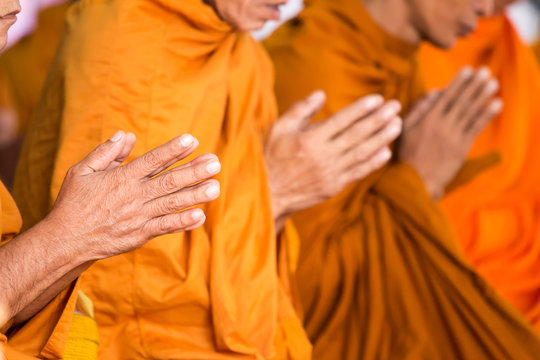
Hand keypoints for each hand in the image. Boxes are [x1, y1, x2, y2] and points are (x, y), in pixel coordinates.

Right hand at [46, 131, 220, 260]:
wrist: (66, 241)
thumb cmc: (74, 202)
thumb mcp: (82, 171)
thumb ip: (106, 152)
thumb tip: (127, 134)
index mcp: (120, 178)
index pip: (152, 161)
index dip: (172, 150)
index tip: (193, 139)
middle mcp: (132, 197)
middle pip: (167, 182)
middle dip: (193, 171)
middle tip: (215, 162)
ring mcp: (137, 217)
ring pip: (170, 204)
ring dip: (194, 196)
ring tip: (215, 187)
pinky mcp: (139, 235)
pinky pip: (164, 228)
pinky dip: (181, 223)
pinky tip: (200, 216)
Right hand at [265, 91, 401, 227]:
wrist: (270, 193)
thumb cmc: (273, 157)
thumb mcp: (279, 128)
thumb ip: (300, 110)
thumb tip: (321, 94)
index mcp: (310, 139)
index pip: (342, 120)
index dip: (361, 109)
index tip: (378, 99)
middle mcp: (323, 156)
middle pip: (357, 134)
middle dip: (379, 119)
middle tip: (396, 106)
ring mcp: (331, 173)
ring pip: (362, 153)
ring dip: (382, 138)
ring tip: (397, 124)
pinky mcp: (334, 186)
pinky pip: (358, 172)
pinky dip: (374, 162)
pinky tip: (386, 150)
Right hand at [398, 66, 502, 199]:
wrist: (416, 182)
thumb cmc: (406, 155)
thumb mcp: (404, 130)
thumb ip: (418, 109)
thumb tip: (435, 92)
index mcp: (427, 120)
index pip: (446, 97)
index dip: (458, 82)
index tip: (468, 69)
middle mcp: (443, 126)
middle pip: (461, 101)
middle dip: (474, 85)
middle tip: (485, 70)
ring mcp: (454, 137)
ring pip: (470, 113)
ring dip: (483, 96)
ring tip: (493, 82)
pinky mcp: (462, 148)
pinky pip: (476, 128)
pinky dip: (486, 115)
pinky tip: (496, 104)